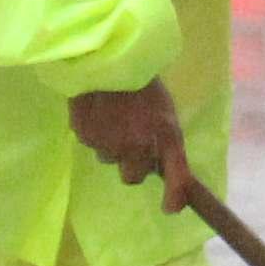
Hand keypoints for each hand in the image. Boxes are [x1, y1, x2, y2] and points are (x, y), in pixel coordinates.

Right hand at [70, 80, 194, 213]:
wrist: (109, 57)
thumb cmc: (142, 86)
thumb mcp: (165, 113)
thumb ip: (167, 145)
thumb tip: (168, 179)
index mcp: (167, 134)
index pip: (178, 177)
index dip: (175, 197)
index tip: (168, 208)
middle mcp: (139, 145)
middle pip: (133, 177)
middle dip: (132, 163)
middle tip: (130, 137)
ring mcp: (110, 143)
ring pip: (109, 159)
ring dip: (111, 146)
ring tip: (113, 116)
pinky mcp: (86, 135)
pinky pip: (91, 144)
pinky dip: (94, 132)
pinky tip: (98, 111)